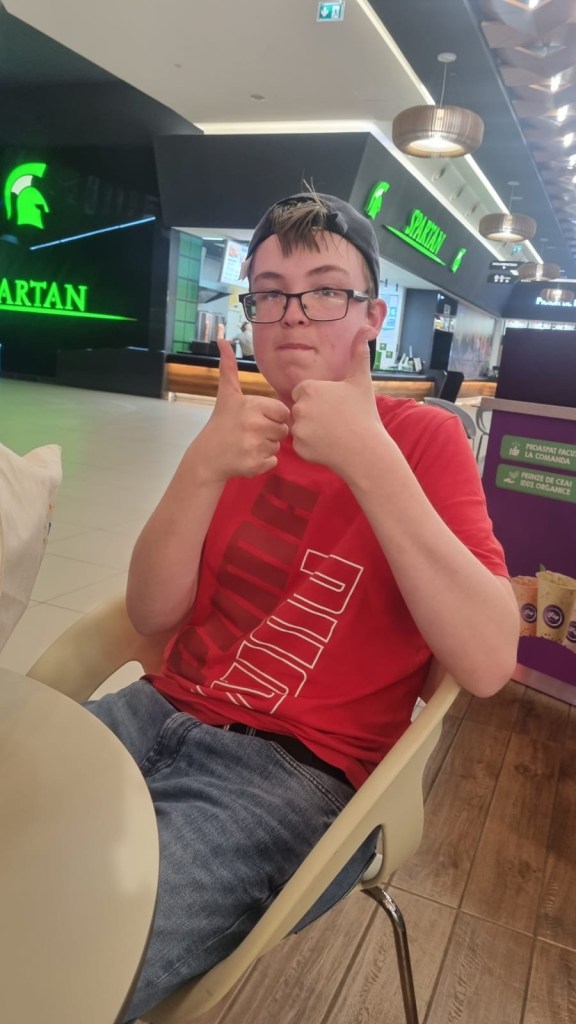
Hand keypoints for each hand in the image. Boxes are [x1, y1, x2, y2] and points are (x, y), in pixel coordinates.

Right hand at [196, 340, 289, 481]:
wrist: (207, 456)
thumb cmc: (221, 423)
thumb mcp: (227, 394)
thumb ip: (228, 368)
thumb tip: (221, 339)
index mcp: (253, 406)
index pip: (283, 412)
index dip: (272, 416)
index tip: (255, 419)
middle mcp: (255, 425)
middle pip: (283, 430)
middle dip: (270, 433)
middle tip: (250, 433)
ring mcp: (254, 447)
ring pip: (278, 447)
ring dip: (266, 447)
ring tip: (247, 445)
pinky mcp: (255, 465)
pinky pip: (273, 462)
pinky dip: (263, 462)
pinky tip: (247, 457)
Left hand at [290, 329, 384, 476]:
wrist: (366, 450)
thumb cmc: (364, 413)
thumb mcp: (361, 380)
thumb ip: (359, 353)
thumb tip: (366, 328)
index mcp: (309, 388)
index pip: (302, 391)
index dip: (318, 399)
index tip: (334, 406)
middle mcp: (298, 407)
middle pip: (300, 409)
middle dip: (313, 414)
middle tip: (335, 421)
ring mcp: (297, 429)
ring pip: (300, 427)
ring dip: (312, 430)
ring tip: (333, 433)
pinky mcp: (299, 448)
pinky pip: (301, 444)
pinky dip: (312, 446)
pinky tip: (329, 446)